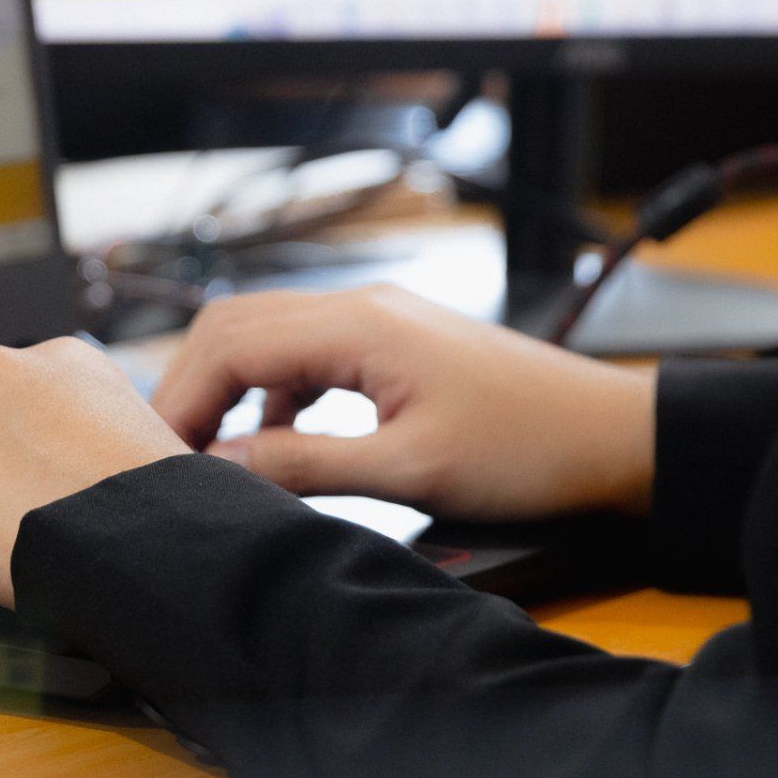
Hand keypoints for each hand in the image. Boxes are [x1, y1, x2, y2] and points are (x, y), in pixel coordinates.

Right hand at [151, 286, 656, 521]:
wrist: (615, 436)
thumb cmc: (529, 449)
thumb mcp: (409, 470)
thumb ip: (304, 466)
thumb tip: (221, 468)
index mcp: (358, 325)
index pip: (230, 344)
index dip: (183, 401)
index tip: (162, 458)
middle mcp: (360, 307)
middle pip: (236, 327)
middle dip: (192, 389)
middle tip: (170, 454)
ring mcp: (378, 322)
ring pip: (269, 340)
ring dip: (231, 393)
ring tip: (213, 456)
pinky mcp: (393, 346)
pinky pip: (307, 358)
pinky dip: (274, 399)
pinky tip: (277, 448)